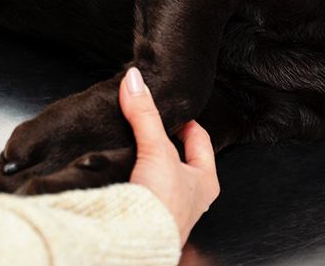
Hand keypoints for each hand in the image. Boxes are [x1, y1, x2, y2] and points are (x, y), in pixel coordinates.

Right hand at [121, 67, 219, 244]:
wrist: (134, 245)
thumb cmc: (160, 207)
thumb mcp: (156, 150)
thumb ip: (144, 114)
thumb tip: (135, 80)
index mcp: (206, 181)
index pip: (199, 140)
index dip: (185, 122)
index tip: (170, 109)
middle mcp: (191, 197)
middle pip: (178, 157)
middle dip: (162, 141)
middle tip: (147, 123)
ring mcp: (168, 210)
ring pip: (158, 175)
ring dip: (145, 160)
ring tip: (130, 143)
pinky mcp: (145, 218)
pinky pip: (140, 190)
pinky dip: (131, 178)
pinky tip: (118, 171)